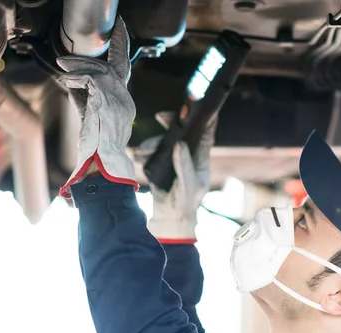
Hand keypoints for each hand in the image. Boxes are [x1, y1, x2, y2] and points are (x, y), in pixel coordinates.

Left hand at [56, 16, 136, 197]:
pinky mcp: (106, 101)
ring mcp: (118, 100)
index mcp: (125, 105)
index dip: (122, 51)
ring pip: (100, 70)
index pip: (123, 72)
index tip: (119, 36)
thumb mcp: (92, 121)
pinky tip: (66, 80)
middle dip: (115, 45)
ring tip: (63, 67)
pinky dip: (76, 77)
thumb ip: (87, 101)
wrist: (103, 166)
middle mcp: (125, 100)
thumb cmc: (98, 152)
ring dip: (79, 65)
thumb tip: (73, 83)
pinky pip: (90, 79)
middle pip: (117, 65)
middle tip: (109, 32)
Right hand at [147, 117, 216, 243]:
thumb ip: (184, 166)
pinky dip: (142, 154)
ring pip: (163, 142)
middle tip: (160, 116)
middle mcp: (188, 155)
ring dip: (151, 144)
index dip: (201, 118)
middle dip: (170, 123)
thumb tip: (179, 144)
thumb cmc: (185, 204)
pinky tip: (135, 157)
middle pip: (181, 132)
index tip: (194, 106)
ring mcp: (173, 159)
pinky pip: (151, 153)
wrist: (170, 219)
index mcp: (200, 159)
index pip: (204, 134)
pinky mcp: (160, 164)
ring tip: (140, 153)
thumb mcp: (187, 186)